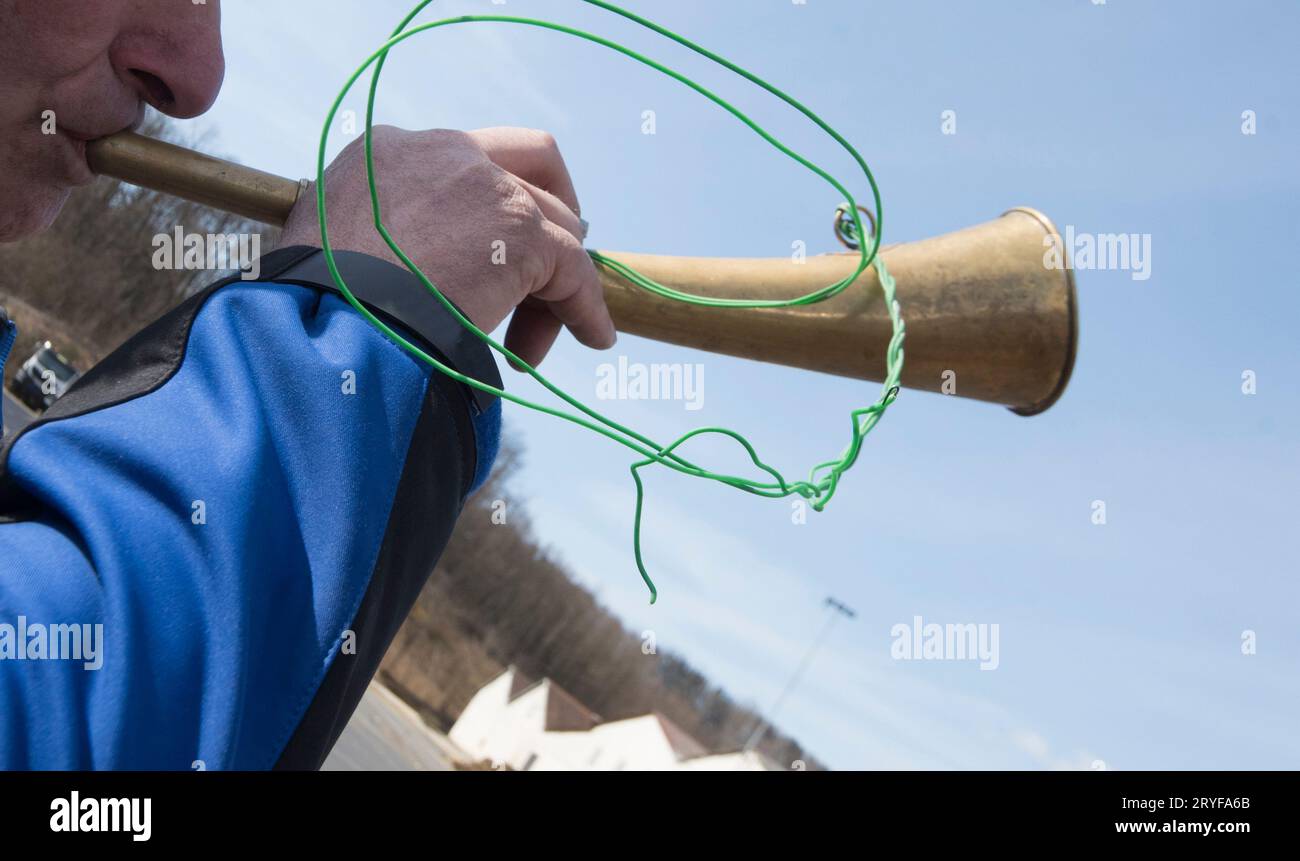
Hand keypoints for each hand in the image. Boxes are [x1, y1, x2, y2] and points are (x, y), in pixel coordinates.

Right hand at [279, 125, 614, 367]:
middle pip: (528, 165)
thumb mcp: (332, 249)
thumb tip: (402, 271)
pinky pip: (576, 269)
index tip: (484, 258)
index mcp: (388, 153)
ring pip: (556, 224)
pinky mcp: (521, 232)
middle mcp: (440, 152)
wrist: (325, 328)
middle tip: (540, 276)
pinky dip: (587, 305)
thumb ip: (376, 238)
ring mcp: (485, 186)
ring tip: (531, 341)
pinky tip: (592, 336)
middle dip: (545, 220)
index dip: (485, 208)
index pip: (463, 162)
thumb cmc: (315, 310)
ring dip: (553, 283)